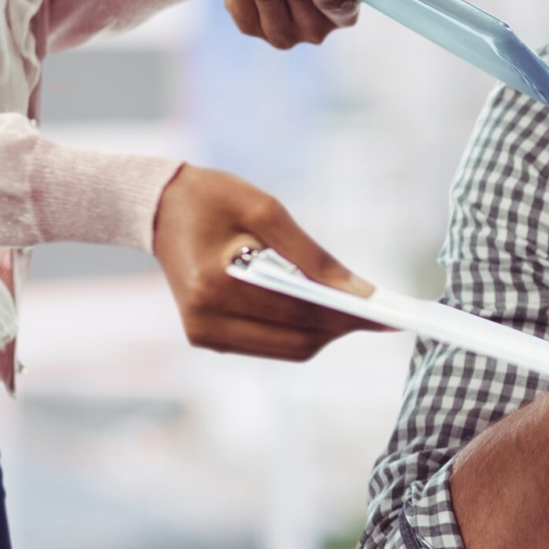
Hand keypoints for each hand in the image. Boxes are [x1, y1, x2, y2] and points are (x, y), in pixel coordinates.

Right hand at [152, 165, 386, 359]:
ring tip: (357, 310)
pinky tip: (322, 309)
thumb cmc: (213, 198)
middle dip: (342, 328)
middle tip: (381, 314)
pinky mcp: (206, 338)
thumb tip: (360, 291)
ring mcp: (203, 334)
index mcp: (215, 286)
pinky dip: (300, 331)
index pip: (299, 312)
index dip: (349, 316)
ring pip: (287, 350)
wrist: (158, 208)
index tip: (389, 315)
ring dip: (325, 332)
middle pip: (297, 341)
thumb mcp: (266, 210)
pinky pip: (270, 345)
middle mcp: (204, 321)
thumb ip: (313, 255)